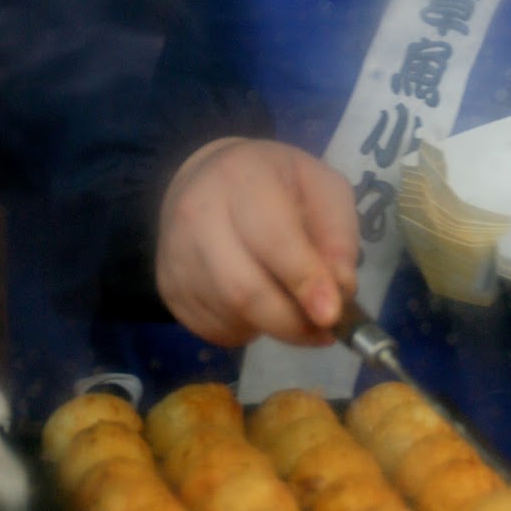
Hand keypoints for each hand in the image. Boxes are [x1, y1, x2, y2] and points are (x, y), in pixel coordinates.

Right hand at [156, 138, 358, 347]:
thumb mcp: (321, 187)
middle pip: (244, 291)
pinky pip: (214, 329)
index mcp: (243, 179)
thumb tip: (341, 290)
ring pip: (230, 316)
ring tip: (294, 310)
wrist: (204, 178)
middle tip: (325, 332)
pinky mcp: (168, 288)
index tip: (333, 314)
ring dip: (272, 327)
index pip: (273, 239)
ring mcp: (177, 256)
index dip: (305, 281)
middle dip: (292, 322)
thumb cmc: (275, 182)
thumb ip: (338, 234)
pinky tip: (260, 306)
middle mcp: (198, 216)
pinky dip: (247, 331)